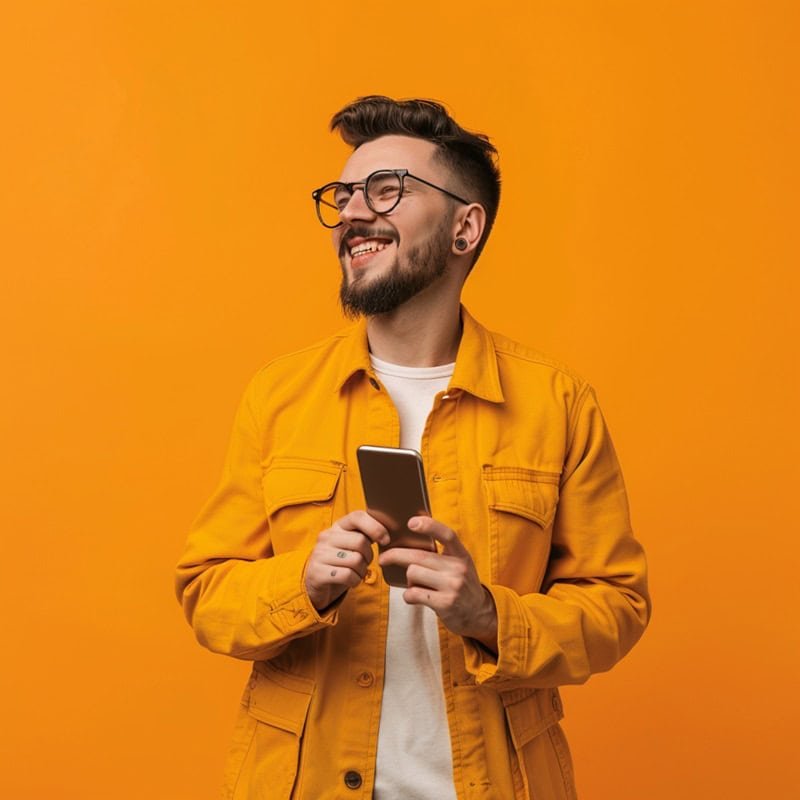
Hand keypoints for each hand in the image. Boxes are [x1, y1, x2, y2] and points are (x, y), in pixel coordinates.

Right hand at [305, 511, 389, 610]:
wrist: (315, 583)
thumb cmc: (340, 561)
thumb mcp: (350, 544)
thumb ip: (365, 535)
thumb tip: (388, 533)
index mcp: (337, 526)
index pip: (358, 517)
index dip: (376, 527)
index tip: (385, 540)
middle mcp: (326, 537)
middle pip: (360, 542)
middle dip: (368, 556)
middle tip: (364, 562)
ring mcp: (320, 554)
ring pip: (356, 561)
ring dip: (362, 571)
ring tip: (356, 572)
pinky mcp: (317, 572)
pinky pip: (348, 576)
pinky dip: (355, 581)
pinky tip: (350, 580)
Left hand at [378, 516, 497, 650]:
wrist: (479, 613)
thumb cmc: (461, 585)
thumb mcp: (459, 564)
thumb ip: (442, 554)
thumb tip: (408, 543)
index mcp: (461, 554)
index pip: (447, 534)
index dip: (429, 526)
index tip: (411, 522)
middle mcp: (458, 568)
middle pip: (419, 556)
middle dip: (395, 555)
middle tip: (383, 558)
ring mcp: (453, 586)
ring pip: (413, 573)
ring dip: (408, 580)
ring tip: (414, 584)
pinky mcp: (445, 603)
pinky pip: (413, 593)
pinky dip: (408, 596)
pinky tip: (413, 597)